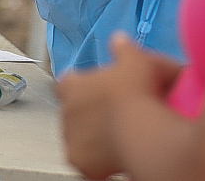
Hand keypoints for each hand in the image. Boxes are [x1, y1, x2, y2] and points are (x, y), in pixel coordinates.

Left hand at [57, 33, 182, 179]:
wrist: (139, 130)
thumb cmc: (137, 94)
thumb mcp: (135, 61)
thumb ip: (124, 48)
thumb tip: (119, 38)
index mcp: (72, 86)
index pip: (68, 85)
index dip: (82, 89)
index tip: (97, 94)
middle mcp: (65, 112)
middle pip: (74, 114)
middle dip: (89, 117)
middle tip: (113, 120)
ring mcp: (70, 139)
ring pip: (78, 140)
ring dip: (92, 140)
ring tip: (116, 139)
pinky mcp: (80, 163)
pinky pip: (87, 164)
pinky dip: (98, 164)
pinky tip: (114, 159)